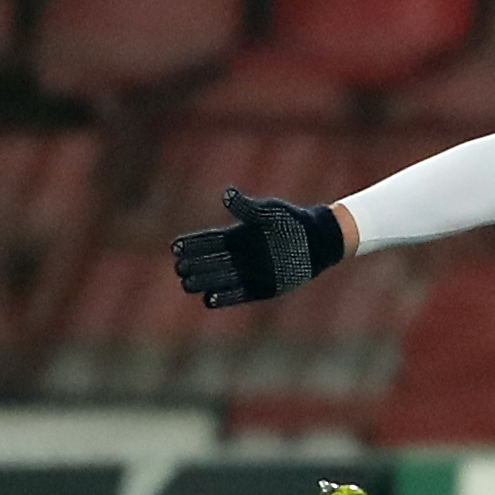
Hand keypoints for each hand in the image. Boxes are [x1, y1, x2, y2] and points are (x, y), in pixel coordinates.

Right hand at [173, 188, 345, 306]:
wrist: (318, 241)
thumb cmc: (293, 222)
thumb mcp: (271, 212)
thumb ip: (248, 208)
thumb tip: (226, 195)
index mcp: (238, 235)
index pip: (209, 241)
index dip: (192, 244)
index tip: (176, 248)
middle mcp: (241, 255)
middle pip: (210, 262)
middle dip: (194, 265)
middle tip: (179, 268)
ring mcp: (251, 273)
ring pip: (220, 279)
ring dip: (203, 282)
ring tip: (186, 284)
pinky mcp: (263, 288)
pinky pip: (239, 294)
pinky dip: (224, 297)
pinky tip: (208, 299)